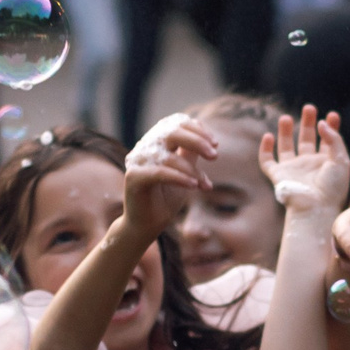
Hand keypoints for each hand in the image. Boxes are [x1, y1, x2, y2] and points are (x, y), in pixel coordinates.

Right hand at [120, 116, 216, 237]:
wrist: (147, 226)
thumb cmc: (165, 199)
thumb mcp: (185, 173)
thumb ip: (191, 155)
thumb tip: (208, 140)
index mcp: (157, 143)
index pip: (177, 123)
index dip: (198, 130)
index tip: (215, 144)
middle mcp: (146, 148)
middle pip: (172, 132)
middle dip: (197, 142)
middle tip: (214, 156)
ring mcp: (138, 161)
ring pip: (169, 156)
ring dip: (192, 170)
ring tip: (204, 185)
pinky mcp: (133, 177)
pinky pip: (160, 172)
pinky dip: (179, 178)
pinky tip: (193, 186)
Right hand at [258, 106, 349, 216]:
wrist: (315, 209)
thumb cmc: (332, 189)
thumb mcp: (341, 160)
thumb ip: (334, 139)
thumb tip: (321, 123)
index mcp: (326, 163)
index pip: (328, 141)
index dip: (331, 127)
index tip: (333, 115)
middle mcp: (309, 165)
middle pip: (307, 140)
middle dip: (308, 123)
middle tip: (309, 108)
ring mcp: (293, 170)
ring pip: (286, 147)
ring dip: (286, 132)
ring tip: (287, 117)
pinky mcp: (278, 176)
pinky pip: (267, 161)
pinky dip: (265, 149)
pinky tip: (268, 136)